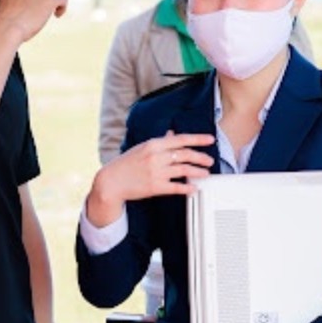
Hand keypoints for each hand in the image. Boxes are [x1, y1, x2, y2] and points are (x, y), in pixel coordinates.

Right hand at [85, 130, 215, 226]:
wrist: (111, 181)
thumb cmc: (126, 164)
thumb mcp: (142, 148)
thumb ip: (159, 142)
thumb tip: (172, 134)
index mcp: (153, 145)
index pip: (181, 139)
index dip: (198, 139)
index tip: (210, 139)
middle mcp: (156, 157)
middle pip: (185, 154)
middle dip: (200, 157)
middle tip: (209, 160)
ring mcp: (156, 172)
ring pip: (184, 170)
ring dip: (198, 172)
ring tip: (205, 173)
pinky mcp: (155, 187)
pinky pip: (176, 187)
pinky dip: (187, 188)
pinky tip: (194, 188)